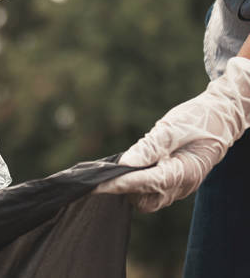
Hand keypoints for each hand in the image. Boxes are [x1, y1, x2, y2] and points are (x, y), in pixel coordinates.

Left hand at [95, 57, 249, 211]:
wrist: (221, 119)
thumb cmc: (198, 119)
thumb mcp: (174, 127)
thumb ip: (152, 146)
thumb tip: (126, 163)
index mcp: (185, 172)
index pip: (147, 183)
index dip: (121, 184)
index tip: (98, 185)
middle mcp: (182, 185)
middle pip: (145, 200)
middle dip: (124, 189)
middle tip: (107, 171)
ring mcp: (179, 187)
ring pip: (147, 200)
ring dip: (130, 188)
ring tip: (119, 168)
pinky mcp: (174, 183)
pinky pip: (152, 192)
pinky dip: (137, 184)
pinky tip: (130, 168)